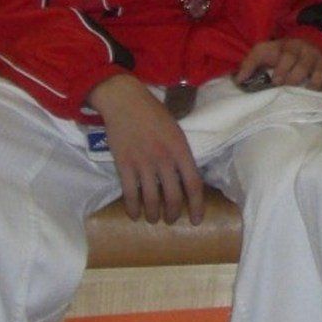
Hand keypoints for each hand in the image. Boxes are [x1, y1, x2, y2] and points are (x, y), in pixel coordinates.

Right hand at [90, 75, 204, 224]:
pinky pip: (130, 194)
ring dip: (153, 214)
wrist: (126, 101)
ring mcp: (143, 163)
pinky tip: (134, 214)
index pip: (193, 184)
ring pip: (151, 199)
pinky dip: (133, 208)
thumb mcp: (176, 131)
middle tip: (171, 219)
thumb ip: (181, 154)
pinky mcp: (124, 164)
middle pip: (173, 196)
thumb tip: (186, 178)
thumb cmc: (153, 114)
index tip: (196, 220)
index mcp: (181, 149)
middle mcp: (164, 159)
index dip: (196, 206)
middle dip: (173, 213)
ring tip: (153, 219)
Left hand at [236, 35, 321, 91]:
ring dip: (312, 86)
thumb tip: (238, 80)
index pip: (288, 56)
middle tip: (288, 89)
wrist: (307, 42)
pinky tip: (320, 96)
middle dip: (295, 78)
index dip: (282, 68)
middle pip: (304, 65)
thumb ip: (249, 63)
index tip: (275, 81)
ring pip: (320, 73)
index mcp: (290, 47)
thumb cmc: (280, 52)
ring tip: (304, 96)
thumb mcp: (263, 51)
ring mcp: (321, 61)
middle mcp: (308, 52)